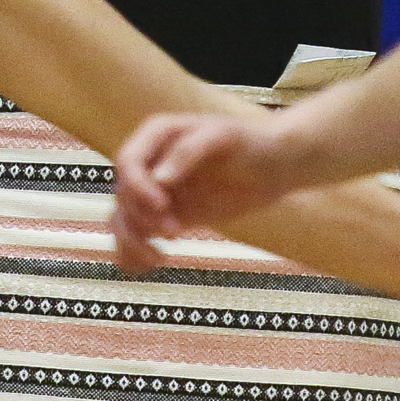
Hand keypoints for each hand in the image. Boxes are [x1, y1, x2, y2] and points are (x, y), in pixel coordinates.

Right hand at [111, 106, 294, 265]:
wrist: (275, 164)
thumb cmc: (251, 142)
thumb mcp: (224, 137)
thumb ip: (189, 152)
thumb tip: (159, 179)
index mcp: (157, 134)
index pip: (128, 161)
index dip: (137, 186)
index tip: (162, 205)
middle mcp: (151, 162)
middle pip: (124, 194)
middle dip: (143, 216)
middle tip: (176, 231)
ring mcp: (157, 190)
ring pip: (123, 218)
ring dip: (133, 241)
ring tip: (158, 258)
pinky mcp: (168, 214)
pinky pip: (137, 234)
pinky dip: (133, 252)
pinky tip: (147, 266)